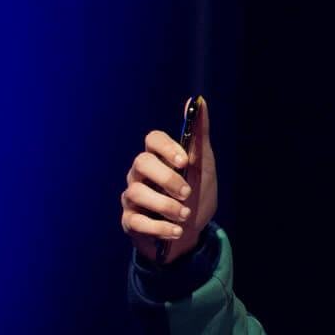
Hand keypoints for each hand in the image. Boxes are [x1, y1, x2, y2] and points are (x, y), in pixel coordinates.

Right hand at [121, 97, 217, 265]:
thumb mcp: (204, 166)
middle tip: (187, 192)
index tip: (185, 161)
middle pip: (141, 162)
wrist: (193, 233)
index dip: (167, 147)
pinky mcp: (130, 221)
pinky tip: (177, 231)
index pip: (153, 139)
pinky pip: (135, 221)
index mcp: (159, 157)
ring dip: (165, 206)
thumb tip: (198, 100)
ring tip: (185, 215)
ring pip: (136, 192)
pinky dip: (158, 227)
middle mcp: (140, 174)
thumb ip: (199, 136)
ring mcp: (132, 197)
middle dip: (167, 178)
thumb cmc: (197, 194)